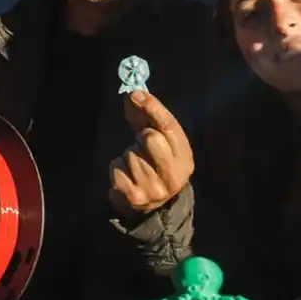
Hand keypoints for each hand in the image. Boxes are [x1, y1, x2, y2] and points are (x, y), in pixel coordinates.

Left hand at [109, 91, 193, 217]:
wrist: (152, 205)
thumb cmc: (155, 164)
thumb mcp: (160, 141)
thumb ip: (148, 117)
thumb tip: (133, 94)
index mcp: (184, 158)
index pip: (169, 127)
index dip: (153, 108)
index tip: (136, 95)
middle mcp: (174, 175)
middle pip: (150, 138)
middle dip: (140, 138)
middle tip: (142, 148)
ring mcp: (155, 189)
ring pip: (130, 154)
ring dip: (127, 156)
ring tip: (136, 167)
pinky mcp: (134, 197)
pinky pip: (116, 168)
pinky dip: (116, 168)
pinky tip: (126, 176)